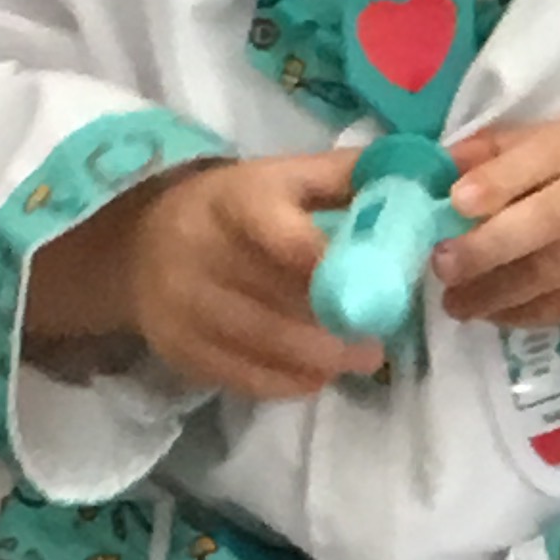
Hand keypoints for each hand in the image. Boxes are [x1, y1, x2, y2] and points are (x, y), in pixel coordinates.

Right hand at [25, 150, 374, 400]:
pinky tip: (317, 375)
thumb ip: (345, 178)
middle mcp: (201, 253)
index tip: (382, 289)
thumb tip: (419, 178)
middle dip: (340, 329)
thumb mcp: (281, 177)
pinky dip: (290, 382)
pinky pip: (244, 378)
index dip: (338, 270)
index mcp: (236, 201)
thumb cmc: (233, 209)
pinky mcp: (179, 349)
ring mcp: (185, 307)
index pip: (288, 241)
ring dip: (323, 362)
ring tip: (360, 360)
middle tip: (380, 342)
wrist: (141, 243)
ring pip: (265, 347)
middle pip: (280, 304)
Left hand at [436, 116, 559, 330]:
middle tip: (442, 266)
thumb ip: (511, 149)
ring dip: (497, 292)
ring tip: (456, 303)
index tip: (456, 202)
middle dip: (489, 247)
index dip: (501, 180)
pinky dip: (525, 313)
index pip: (546, 155)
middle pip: (549, 221)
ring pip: (556, 271)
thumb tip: (444, 163)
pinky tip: (493, 314)